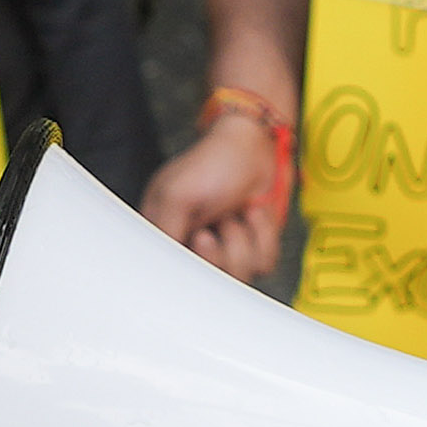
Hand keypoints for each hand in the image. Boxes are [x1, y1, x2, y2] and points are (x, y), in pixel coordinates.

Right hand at [142, 103, 289, 282]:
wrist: (255, 144)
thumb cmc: (213, 162)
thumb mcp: (176, 195)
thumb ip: (164, 232)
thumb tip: (163, 266)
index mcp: (167, 234)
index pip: (172, 276)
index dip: (193, 262)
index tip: (202, 236)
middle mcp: (194, 247)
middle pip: (209, 281)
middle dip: (222, 248)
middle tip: (221, 220)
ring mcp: (224, 249)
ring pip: (238, 275)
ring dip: (244, 238)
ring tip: (237, 212)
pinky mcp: (253, 248)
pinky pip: (263, 264)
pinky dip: (264, 234)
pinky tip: (253, 212)